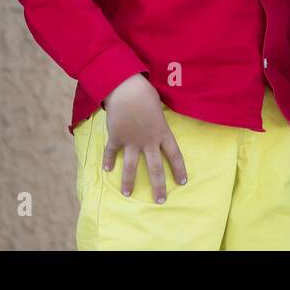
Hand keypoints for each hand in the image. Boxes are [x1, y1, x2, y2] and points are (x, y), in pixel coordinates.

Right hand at [100, 74, 187, 203]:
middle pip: (156, 168)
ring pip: (131, 167)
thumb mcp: (158, 107)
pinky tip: (106, 169)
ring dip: (129, 182)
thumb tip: (156, 121)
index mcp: (162, 133)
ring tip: (127, 194)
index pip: (175, 155)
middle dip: (158, 186)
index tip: (182, 182)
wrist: (126, 89)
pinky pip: (111, 152)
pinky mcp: (116, 137)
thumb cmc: (145, 93)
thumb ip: (158, 119)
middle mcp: (148, 141)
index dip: (179, 169)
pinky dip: (108, 160)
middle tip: (160, 200)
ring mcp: (132, 141)